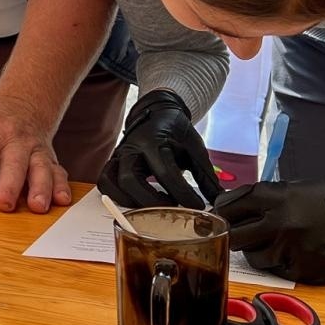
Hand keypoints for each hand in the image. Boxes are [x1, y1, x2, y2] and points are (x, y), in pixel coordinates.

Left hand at [0, 95, 68, 212]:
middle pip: (13, 163)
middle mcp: (15, 140)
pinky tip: (62, 200)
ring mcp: (35, 150)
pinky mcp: (50, 159)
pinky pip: (59, 172)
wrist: (23, 104)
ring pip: (41, 169)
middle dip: (10, 184)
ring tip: (38, 206)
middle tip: (4, 204)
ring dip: (41, 188)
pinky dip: (62, 186)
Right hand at [97, 89, 220, 209]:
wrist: (157, 113)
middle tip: (173, 212)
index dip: (183, 193)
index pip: (165, 172)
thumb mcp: (195, 148)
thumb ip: (206, 175)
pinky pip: (106, 182)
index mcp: (154, 140)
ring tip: (152, 211)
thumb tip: (219, 201)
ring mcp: (119, 155)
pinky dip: (117, 197)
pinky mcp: (113, 162)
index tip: (199, 207)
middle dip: (152, 202)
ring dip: (131, 202)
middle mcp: (132, 147)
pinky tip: (136, 205)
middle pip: (131, 180)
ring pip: (113, 183)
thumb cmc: (176, 131)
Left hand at [212, 176, 324, 283]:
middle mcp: (278, 223)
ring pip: (253, 257)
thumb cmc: (324, 201)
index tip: (219, 216)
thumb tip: (226, 208)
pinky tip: (293, 251)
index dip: (221, 213)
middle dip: (234, 236)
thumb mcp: (290, 189)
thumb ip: (258, 199)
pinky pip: (275, 269)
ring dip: (258, 251)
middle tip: (238, 234)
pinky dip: (279, 262)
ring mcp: (288, 248)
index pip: (227, 207)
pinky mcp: (299, 269)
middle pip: (235, 236)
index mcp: (273, 197)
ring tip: (276, 241)